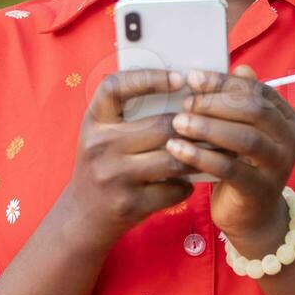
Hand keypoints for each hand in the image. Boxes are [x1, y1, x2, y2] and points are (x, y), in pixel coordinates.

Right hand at [59, 68, 199, 251]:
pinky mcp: (129, 204)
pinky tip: (186, 182)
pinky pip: (172, 189)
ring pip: (173, 159)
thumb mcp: (102, 135)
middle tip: (213, 123)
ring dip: (197, 156)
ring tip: (210, 151)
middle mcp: (100, 146)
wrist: (80, 217)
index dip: (149, 77)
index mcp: (94, 122)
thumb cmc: (101, 166)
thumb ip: (127, 114)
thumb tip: (179, 89)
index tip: (179, 78)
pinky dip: (185, 186)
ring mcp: (114, 176)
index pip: (116, 87)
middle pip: (161, 126)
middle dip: (192, 126)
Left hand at [166, 65, 294, 254]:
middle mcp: (289, 139)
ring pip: (245, 139)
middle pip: (254, 111)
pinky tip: (177, 149)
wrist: (251, 217)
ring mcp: (279, 166)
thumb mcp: (240, 130)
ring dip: (208, 128)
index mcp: (285, 117)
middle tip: (185, 101)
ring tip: (178, 122)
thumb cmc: (240, 164)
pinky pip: (231, 169)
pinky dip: (202, 157)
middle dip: (216, 103)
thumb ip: (238, 102)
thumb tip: (240, 69)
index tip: (192, 77)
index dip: (223, 81)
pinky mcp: (262, 191)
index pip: (256, 90)